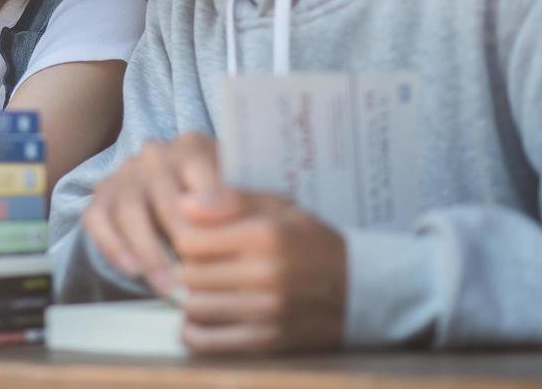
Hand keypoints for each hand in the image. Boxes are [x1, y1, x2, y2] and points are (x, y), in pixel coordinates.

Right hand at [79, 132, 218, 293]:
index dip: (214, 201)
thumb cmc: (214, 202)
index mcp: (191, 147)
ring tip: (168, 286)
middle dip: (182, 240)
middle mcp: (154, 155)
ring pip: (130, 211)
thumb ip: (237, 201)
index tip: (227, 233)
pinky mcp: (100, 198)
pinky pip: (98, 221)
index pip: (199, 168)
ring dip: (149, 253)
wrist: (173, 203)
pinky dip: (115, 247)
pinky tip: (134, 271)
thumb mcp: (233, 195)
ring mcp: (124, 175)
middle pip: (165, 197)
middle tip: (198, 276)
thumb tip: (232, 213)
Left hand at [173, 188, 346, 353]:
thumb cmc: (311, 242)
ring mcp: (265, 311)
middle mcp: (264, 274)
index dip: (184, 236)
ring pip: (194, 306)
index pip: (189, 239)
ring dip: (193, 297)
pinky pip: (209, 341)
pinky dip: (196, 330)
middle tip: (201, 264)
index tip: (196, 238)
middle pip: (188, 274)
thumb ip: (230, 200)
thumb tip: (184, 203)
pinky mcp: (267, 341)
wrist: (358, 289)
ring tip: (206, 288)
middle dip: (187, 267)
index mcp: (264, 235)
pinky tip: (204, 317)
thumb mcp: (279, 207)